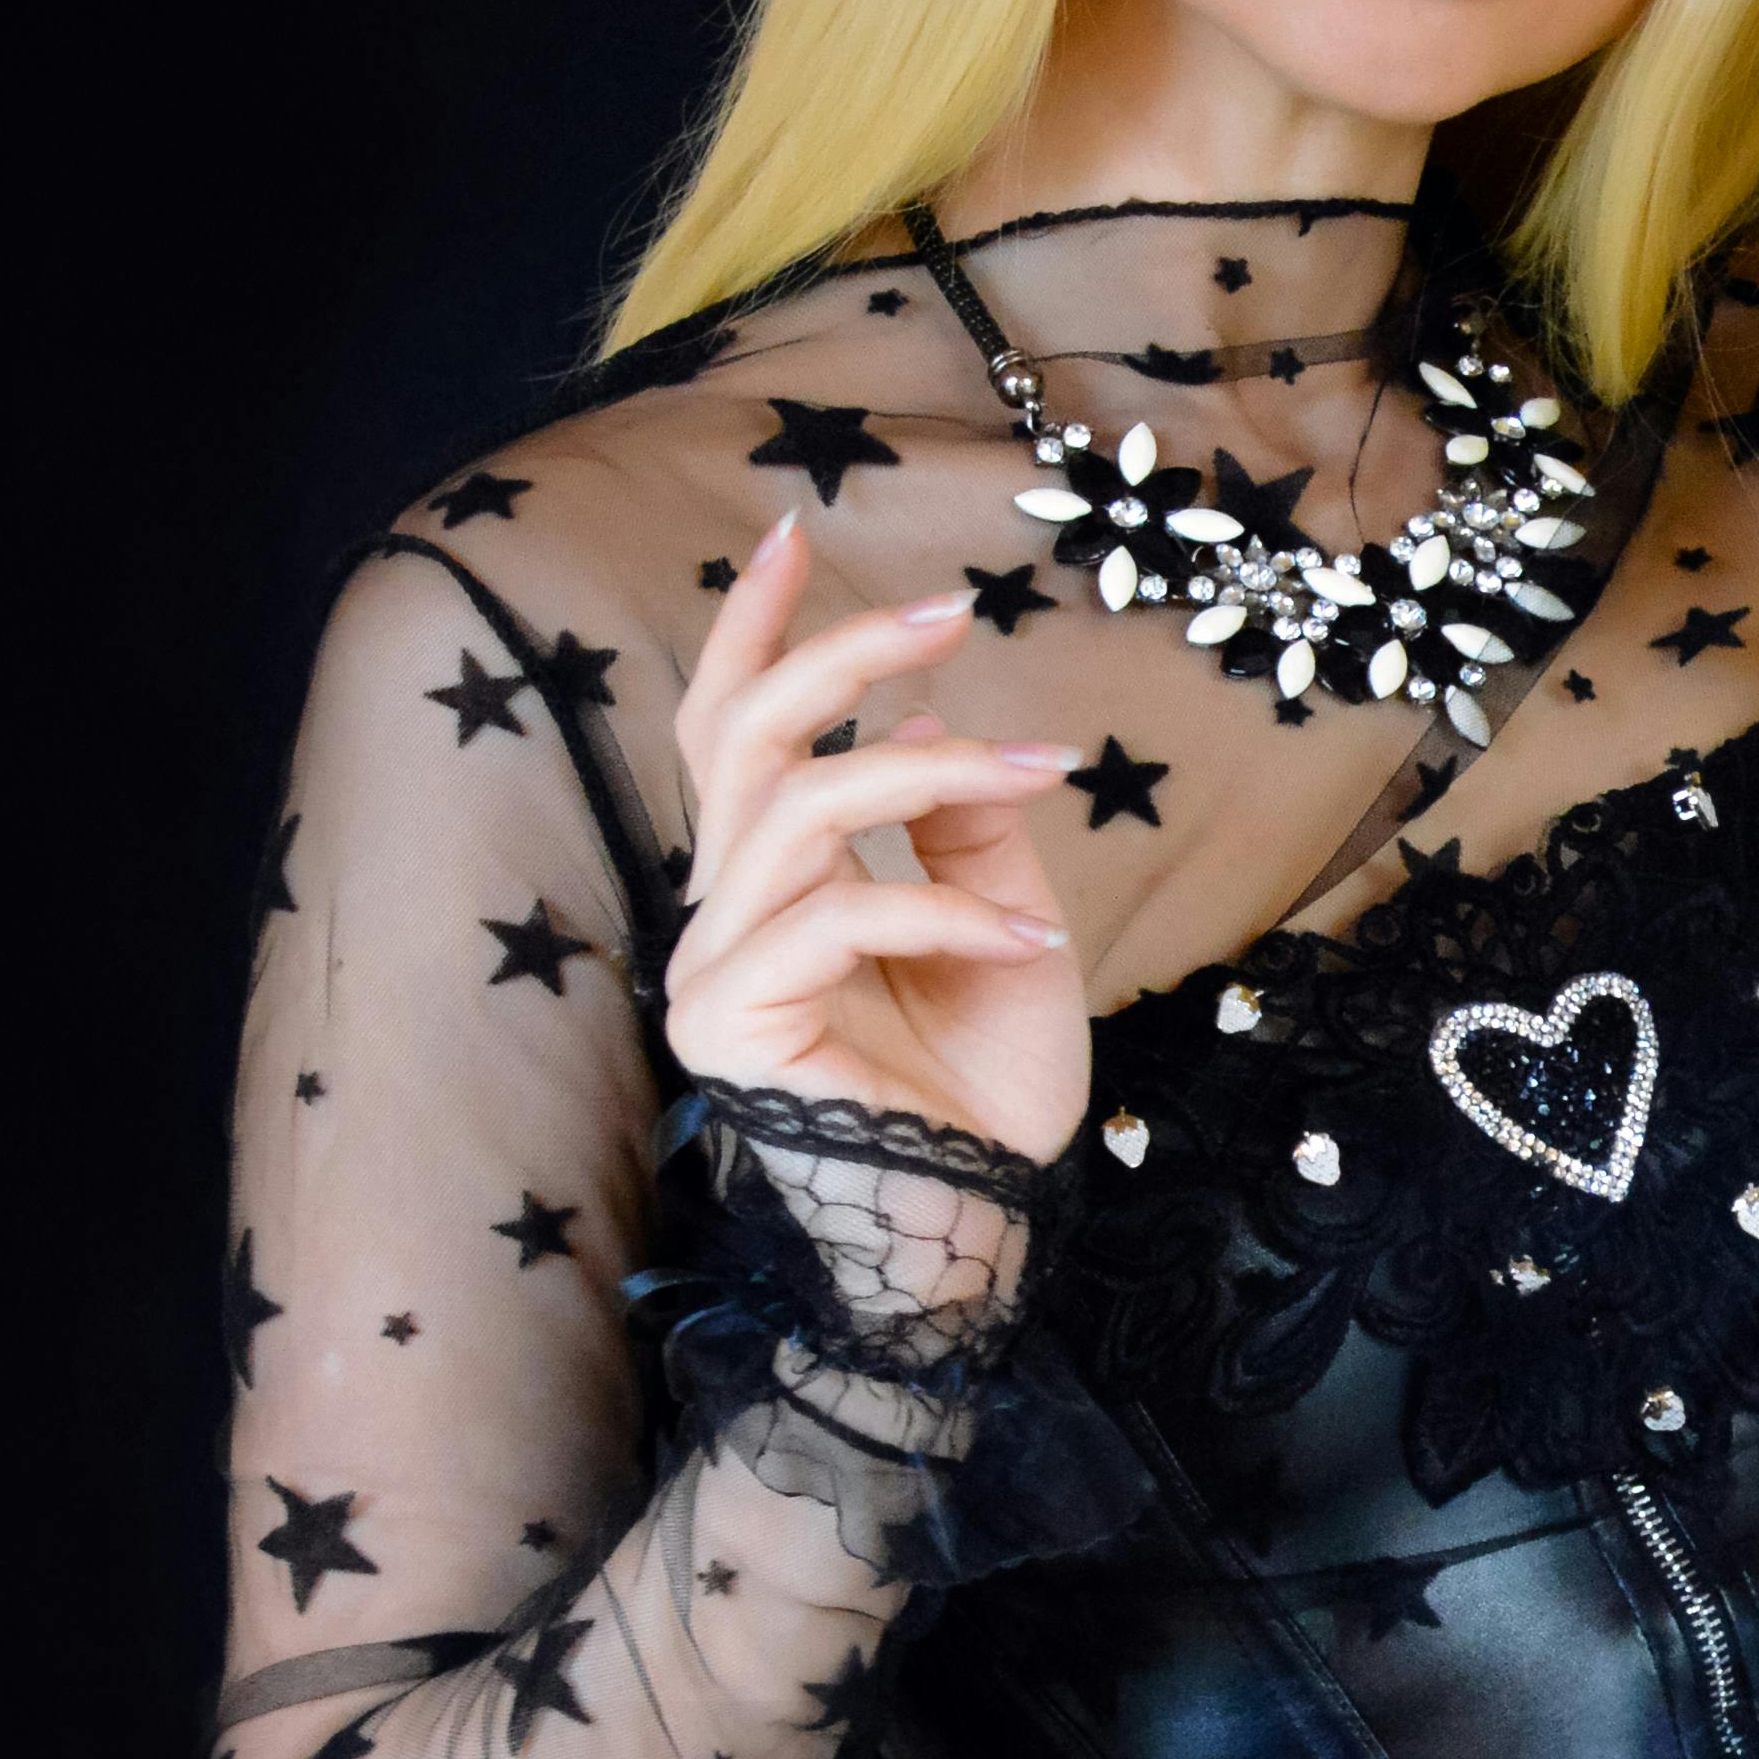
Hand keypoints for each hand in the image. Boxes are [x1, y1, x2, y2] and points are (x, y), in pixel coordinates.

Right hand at [664, 518, 1089, 1164]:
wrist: (986, 1227)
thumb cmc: (988, 1093)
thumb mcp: (1005, 924)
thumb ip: (962, 827)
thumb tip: (923, 722)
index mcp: (777, 883)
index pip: (734, 733)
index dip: (754, 633)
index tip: (794, 532)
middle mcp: (726, 915)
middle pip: (747, 739)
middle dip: (843, 654)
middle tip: (953, 611)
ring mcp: (715, 970)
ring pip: (802, 805)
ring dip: (937, 771)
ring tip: (1043, 772)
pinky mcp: (731, 1025)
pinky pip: (838, 913)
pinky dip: (948, 907)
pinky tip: (1032, 940)